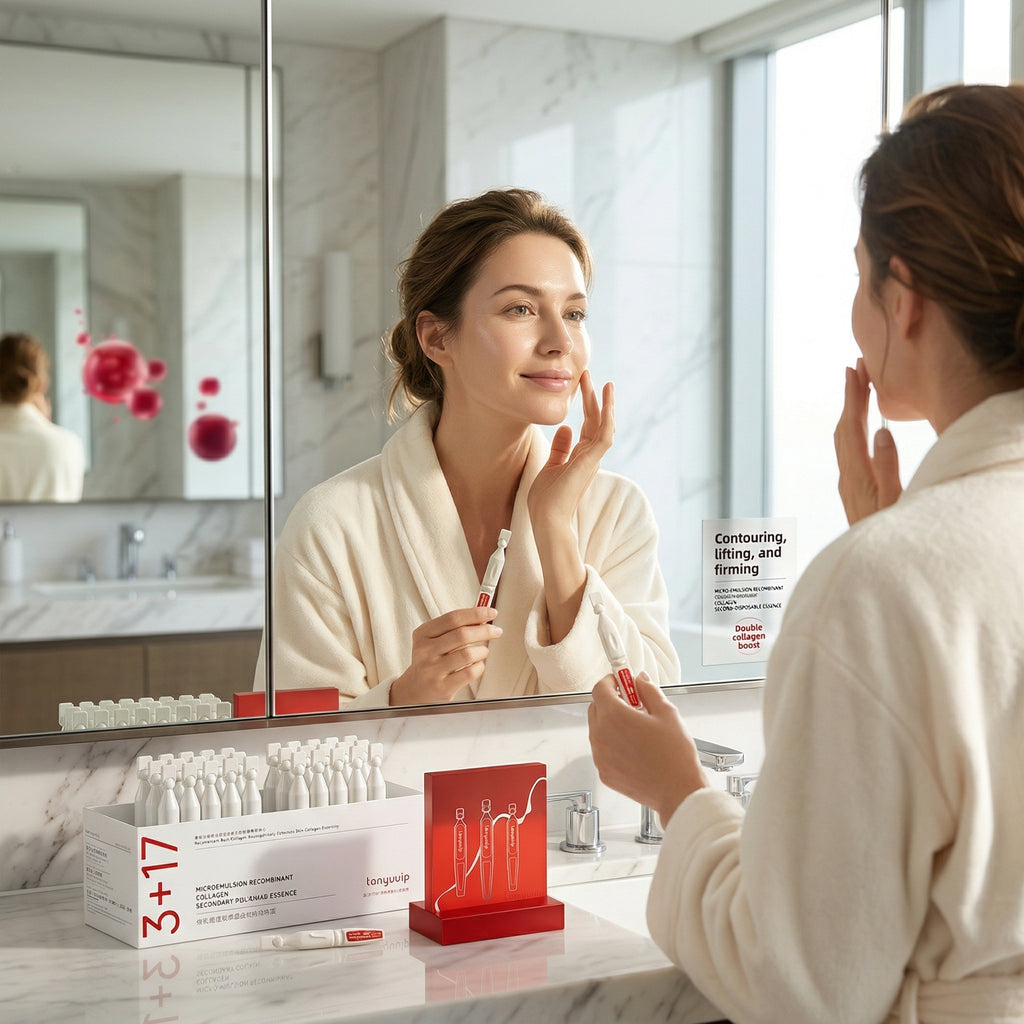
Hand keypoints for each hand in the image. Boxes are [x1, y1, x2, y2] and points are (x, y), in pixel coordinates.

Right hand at [389, 607, 501, 705]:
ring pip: (467, 654)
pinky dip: (479, 666)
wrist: (416, 690)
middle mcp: (425, 651)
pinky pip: (469, 672)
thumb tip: (482, 617)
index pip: (453, 618)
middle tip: (496, 631)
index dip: (475, 613)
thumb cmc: (431, 661)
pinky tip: (477, 665)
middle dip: (485, 630)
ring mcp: (432, 670)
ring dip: (482, 651)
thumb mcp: (434, 640)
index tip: (491, 612)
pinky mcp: (442, 687)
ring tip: (483, 651)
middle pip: (462, 634)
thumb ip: (455, 628)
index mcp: (423, 634)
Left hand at [527, 370, 613, 529]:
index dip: (586, 404)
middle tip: (587, 374)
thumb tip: (565, 428)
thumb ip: (560, 448)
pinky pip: (605, 435)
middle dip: (593, 397)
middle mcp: (590, 456)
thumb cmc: (546, 499)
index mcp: (581, 456)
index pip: (588, 425)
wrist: (546, 519)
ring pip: (605, 425)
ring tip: (605, 383)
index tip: (582, 384)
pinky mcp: (591, 462)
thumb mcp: (551, 466)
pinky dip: (608, 417)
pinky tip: (606, 400)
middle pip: (596, 420)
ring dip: (605, 403)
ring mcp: (592, 459)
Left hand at [588, 672, 706, 825]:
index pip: (600, 688)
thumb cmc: (675, 756)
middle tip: (634, 704)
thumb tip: (639, 680)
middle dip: (612, 701)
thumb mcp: (667, 713)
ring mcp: (600, 756)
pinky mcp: (604, 772)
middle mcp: (601, 735)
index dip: (611, 681)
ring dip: (611, 723)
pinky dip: (613, 744)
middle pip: (596, 707)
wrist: (678, 791)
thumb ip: (648, 690)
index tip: (622, 681)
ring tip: (637, 729)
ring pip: (598, 729)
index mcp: (614, 716)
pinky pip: (602, 750)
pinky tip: (634, 748)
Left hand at [834, 358, 901, 524]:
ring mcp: (849, 484)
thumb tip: (879, 432)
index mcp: (857, 476)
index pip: (852, 427)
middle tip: (856, 367)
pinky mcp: (854, 491)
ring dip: (850, 410)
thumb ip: (887, 467)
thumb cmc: (890, 536)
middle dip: (850, 396)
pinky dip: (853, 429)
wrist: (876, 566)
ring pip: (844, 439)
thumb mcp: (895, 501)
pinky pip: (849, 450)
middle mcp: (848, 477)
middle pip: (844, 428)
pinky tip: (860, 426)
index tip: (854, 370)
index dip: (853, 397)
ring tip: (857, 387)